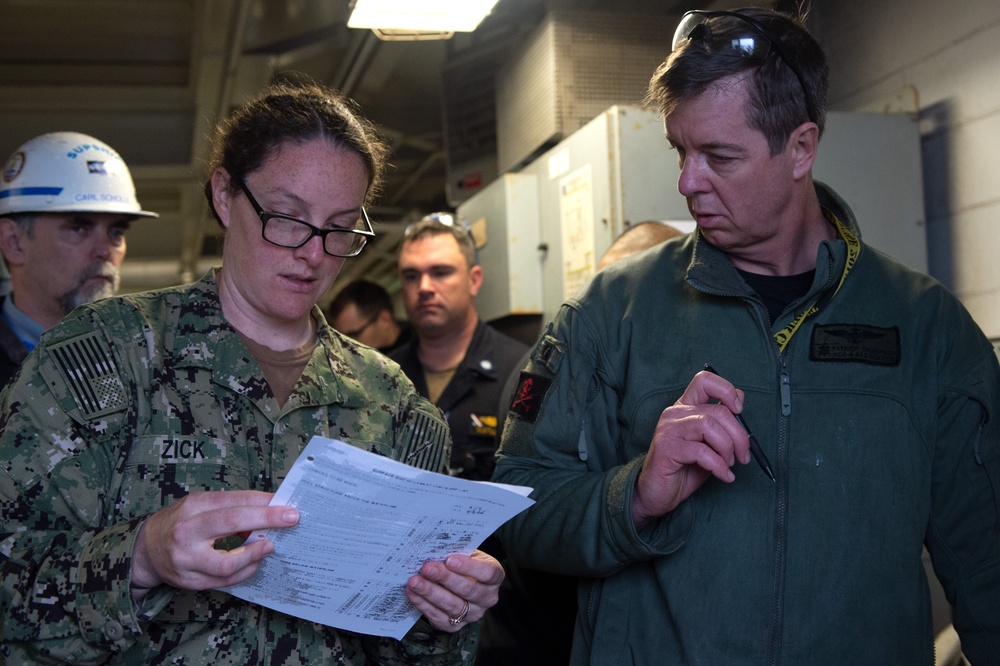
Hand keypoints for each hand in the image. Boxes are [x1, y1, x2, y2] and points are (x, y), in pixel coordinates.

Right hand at [131, 490, 298, 599]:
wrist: (146, 549)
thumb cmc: (181, 521)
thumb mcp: (200, 505)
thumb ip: (231, 506)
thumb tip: (269, 508)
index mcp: (192, 507)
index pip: (232, 501)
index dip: (262, 503)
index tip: (286, 504)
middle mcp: (186, 532)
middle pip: (230, 523)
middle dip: (265, 520)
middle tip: (291, 519)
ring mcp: (185, 560)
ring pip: (227, 564)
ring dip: (254, 555)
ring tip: (268, 546)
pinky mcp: (188, 581)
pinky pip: (223, 582)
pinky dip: (244, 572)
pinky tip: (254, 563)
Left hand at [404, 549, 503, 631]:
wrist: (461, 581)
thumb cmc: (463, 563)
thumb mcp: (466, 553)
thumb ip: (456, 552)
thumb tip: (434, 549)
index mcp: (495, 576)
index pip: (487, 573)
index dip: (469, 567)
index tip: (449, 559)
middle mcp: (487, 598)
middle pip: (468, 590)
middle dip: (445, 578)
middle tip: (426, 568)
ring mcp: (473, 614)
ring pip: (452, 605)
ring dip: (431, 592)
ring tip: (414, 581)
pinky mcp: (456, 625)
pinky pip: (439, 617)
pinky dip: (424, 605)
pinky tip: (413, 594)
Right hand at [631, 370, 751, 529]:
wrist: (657, 494)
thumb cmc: (684, 469)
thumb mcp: (709, 444)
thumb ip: (721, 423)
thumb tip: (740, 399)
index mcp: (685, 408)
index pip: (704, 381)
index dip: (726, 390)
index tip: (739, 412)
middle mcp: (675, 413)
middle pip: (717, 411)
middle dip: (739, 436)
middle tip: (743, 456)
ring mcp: (668, 429)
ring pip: (709, 426)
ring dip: (727, 449)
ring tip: (729, 465)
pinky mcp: (666, 449)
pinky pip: (701, 451)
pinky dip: (719, 466)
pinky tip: (723, 476)